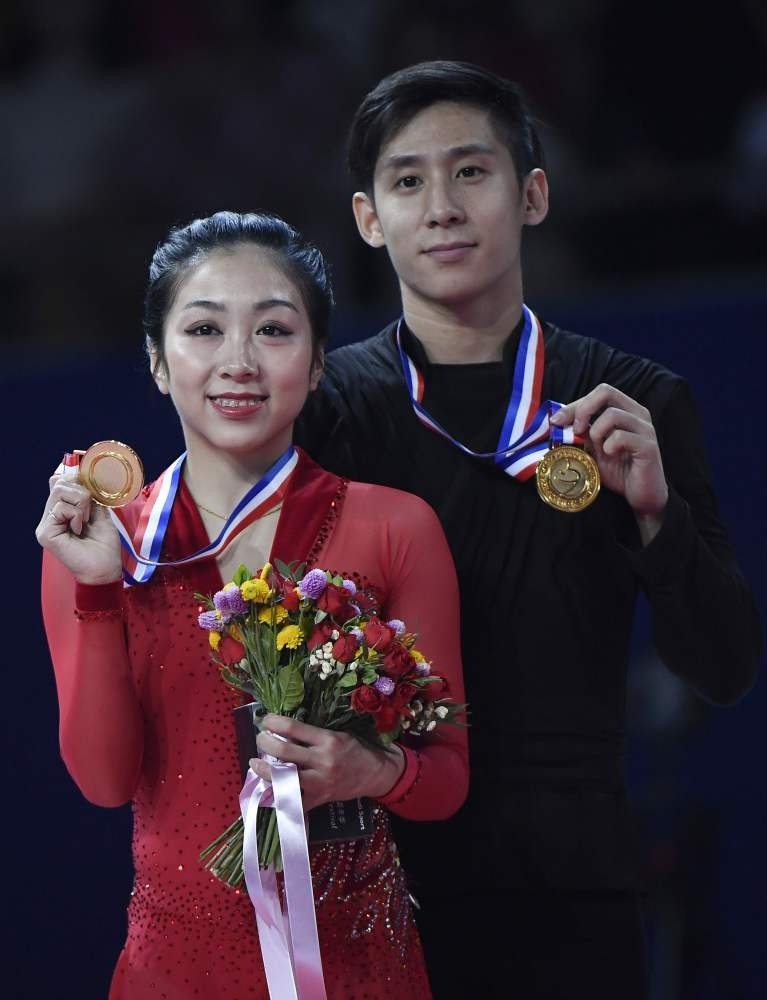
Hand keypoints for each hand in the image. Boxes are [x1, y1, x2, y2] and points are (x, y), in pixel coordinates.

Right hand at [35, 472, 122, 583]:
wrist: (105, 569)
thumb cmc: (104, 545)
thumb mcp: (100, 514)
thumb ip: (90, 497)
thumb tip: (83, 476)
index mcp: (61, 512)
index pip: (58, 483)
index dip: (74, 479)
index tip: (90, 488)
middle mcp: (50, 517)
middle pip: (59, 483)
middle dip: (82, 493)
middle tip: (90, 513)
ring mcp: (46, 525)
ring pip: (60, 491)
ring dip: (81, 504)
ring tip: (85, 523)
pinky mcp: (45, 533)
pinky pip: (61, 508)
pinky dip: (76, 516)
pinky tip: (79, 531)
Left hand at [251, 714, 404, 811]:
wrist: (373, 774)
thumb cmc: (354, 749)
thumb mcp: (336, 734)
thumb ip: (312, 734)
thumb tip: (282, 730)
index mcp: (328, 740)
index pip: (293, 728)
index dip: (273, 722)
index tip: (265, 720)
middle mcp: (322, 761)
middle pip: (284, 752)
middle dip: (265, 743)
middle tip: (260, 738)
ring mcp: (319, 783)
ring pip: (284, 778)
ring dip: (264, 770)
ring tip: (255, 763)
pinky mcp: (318, 799)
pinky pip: (293, 800)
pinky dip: (278, 795)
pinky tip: (268, 788)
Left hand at [550, 383, 667, 542]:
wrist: (642, 496)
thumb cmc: (618, 471)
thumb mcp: (594, 448)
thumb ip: (581, 432)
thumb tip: (556, 422)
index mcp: (626, 410)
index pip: (599, 393)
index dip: (575, 404)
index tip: (557, 422)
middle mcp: (638, 414)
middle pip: (606, 392)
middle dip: (583, 410)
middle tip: (576, 431)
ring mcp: (645, 429)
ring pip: (612, 414)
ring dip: (596, 432)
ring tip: (598, 449)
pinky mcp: (648, 447)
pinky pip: (621, 437)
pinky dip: (609, 446)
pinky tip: (609, 455)